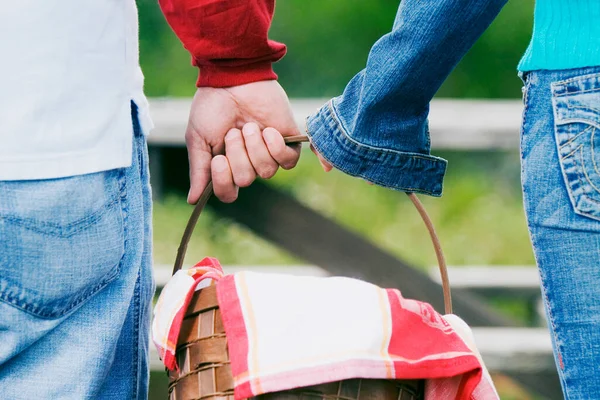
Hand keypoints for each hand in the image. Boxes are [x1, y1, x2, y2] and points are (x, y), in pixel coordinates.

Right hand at [185, 80, 301, 203]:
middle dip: (238, 154)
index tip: (218, 159)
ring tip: (249, 126)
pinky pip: (289, 161)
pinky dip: (276, 146)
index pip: (228, 193)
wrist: (232, 78)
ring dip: (255, 147)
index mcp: (226, 166)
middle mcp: (248, 163)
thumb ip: (199, 170)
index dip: (224, 181)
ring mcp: (268, 153)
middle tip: (234, 131)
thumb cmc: (212, 107)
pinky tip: (267, 130)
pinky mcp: (287, 141)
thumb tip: (192, 200)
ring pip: (267, 171)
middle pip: (246, 180)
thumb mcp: (198, 139)